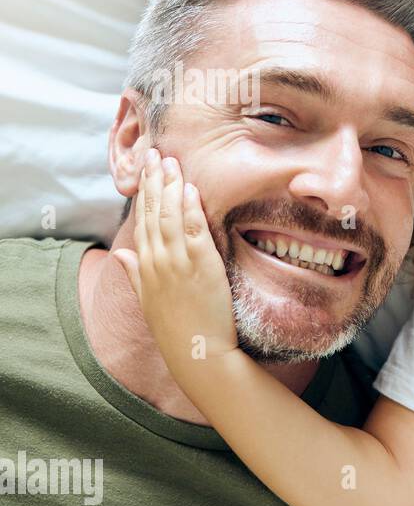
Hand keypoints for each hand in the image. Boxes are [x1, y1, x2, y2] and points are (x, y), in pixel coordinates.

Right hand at [112, 147, 239, 369]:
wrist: (196, 353)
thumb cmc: (177, 329)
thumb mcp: (148, 300)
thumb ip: (133, 275)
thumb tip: (120, 255)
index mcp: (144, 267)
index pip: (141, 221)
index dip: (143, 193)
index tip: (145, 169)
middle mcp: (157, 261)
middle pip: (153, 212)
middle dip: (154, 180)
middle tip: (156, 153)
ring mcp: (177, 262)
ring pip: (170, 216)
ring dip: (170, 186)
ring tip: (171, 162)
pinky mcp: (200, 266)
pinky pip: (193, 231)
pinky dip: (191, 208)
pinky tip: (190, 189)